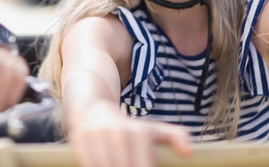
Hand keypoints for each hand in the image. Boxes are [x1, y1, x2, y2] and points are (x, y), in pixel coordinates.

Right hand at [69, 103, 191, 166]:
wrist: (92, 107)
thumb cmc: (127, 126)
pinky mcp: (79, 140)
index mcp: (140, 132)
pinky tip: (105, 164)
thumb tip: (189, 152)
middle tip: (131, 165)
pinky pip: (89, 165)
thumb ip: (174, 137)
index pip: (145, 166)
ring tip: (118, 164)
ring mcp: (98, 136)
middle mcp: (120, 133)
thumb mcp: (152, 128)